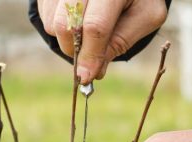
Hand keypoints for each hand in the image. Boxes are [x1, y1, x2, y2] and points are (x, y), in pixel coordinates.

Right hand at [37, 0, 167, 83]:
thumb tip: (93, 71)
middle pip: (67, 25)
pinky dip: (58, 27)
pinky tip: (77, 21)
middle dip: (76, 51)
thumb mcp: (145, 17)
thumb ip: (120, 42)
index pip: (95, 26)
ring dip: (67, 40)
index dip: (90, 55)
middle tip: (88, 59)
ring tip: (87, 35)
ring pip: (53, 23)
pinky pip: (45, 15)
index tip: (85, 78)